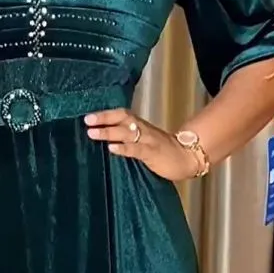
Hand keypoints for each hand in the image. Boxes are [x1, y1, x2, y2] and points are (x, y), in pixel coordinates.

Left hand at [85, 109, 201, 181]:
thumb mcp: (143, 140)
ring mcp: (148, 140)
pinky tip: (112, 148)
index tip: (88, 117)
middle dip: (104, 118)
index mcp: (139, 126)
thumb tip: (104, 137)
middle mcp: (143, 129)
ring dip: (109, 132)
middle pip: (122, 118)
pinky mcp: (153, 153)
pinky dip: (124, 148)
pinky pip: (137, 149)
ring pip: (128, 132)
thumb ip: (126, 137)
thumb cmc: (161, 150)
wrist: (186, 158)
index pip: (121, 115)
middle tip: (87, 121)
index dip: (105, 114)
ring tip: (93, 133)